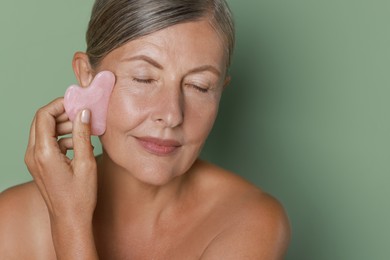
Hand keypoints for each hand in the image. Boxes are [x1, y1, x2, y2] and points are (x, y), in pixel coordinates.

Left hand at [24, 98, 97, 258]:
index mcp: (43, 152)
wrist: (69, 219)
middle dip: (61, 114)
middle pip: (41, 121)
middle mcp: (33, 154)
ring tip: (83, 130)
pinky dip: (61, 137)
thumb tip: (84, 112)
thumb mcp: (85, 162)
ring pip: (44, 131)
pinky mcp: (39, 165)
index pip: (44, 115)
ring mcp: (33, 160)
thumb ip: (82, 134)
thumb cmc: (79, 196)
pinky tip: (79, 144)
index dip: (60, 105)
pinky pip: (46, 142)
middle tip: (82, 114)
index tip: (77, 103)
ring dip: (62, 125)